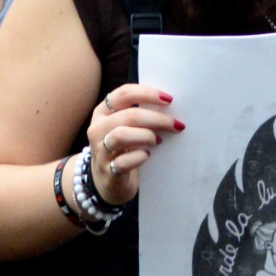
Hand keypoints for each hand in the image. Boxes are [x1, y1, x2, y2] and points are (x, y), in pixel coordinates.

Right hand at [84, 82, 179, 205]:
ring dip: (146, 136)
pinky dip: (140, 157)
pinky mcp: (108, 170)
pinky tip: (147, 156)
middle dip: (157, 119)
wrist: (108, 181)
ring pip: (121, 135)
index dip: (147, 94)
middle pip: (128, 116)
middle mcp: (98, 128)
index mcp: (103, 112)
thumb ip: (139, 116)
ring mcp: (100, 150)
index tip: (169, 99)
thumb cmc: (123, 149)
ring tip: (159, 141)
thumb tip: (171, 108)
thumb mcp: (125, 128)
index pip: (123, 94)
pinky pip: (123, 162)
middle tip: (177, 125)